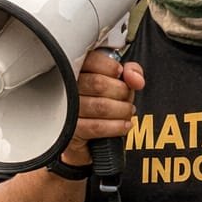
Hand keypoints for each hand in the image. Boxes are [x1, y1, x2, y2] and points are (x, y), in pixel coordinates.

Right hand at [57, 50, 144, 166]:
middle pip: (98, 84)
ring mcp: (66, 110)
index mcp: (77, 71)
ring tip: (127, 111)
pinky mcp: (70, 131)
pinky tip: (124, 125)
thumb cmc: (102, 106)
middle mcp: (67, 88)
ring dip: (122, 110)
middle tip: (126, 97)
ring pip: (101, 106)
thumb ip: (131, 72)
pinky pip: (97, 127)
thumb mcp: (120, 84)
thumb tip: (135, 77)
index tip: (119, 74)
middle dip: (121, 92)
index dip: (111, 67)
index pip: (91, 60)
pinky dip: (116, 127)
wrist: (88, 141)